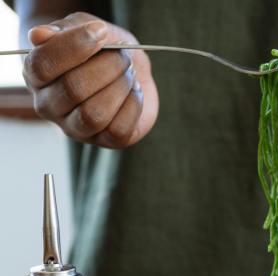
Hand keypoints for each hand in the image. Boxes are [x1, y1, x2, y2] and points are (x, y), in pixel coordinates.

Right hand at [23, 12, 158, 147]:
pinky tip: (135, 91)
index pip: (42, 65)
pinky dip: (133, 106)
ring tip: (129, 73)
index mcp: (36, 75)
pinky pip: (118, 130)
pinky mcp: (105, 141)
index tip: (100, 30)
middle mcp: (50, 105)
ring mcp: (76, 127)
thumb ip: (64, 29)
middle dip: (106, 67)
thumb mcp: (85, 27)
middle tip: (123, 56)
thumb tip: (38, 35)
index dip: (73, 47)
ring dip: (119, 87)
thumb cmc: (102, 47)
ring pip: (94, 114)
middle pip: (73, 90)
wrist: (131, 67)